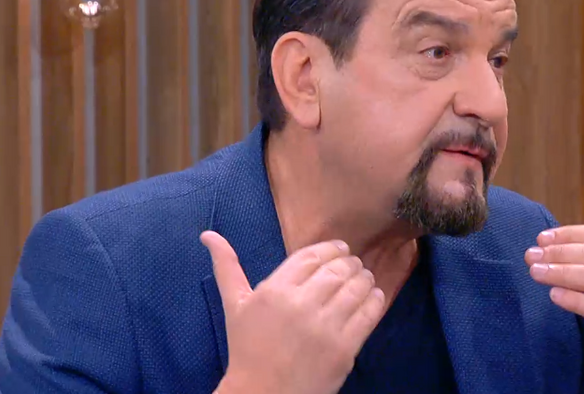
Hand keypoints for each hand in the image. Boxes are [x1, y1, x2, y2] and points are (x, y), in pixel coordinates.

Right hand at [201, 231, 385, 393]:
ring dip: (365, 278)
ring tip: (365, 277)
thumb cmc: (247, 349)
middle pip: (337, 270)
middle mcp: (301, 305)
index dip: (331, 249)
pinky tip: (373, 296)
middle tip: (354, 264)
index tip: (341, 249)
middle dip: (350, 263)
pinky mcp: (344, 349)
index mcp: (274, 291)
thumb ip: (227, 267)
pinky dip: (375, 300)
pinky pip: (368, 314)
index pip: (312, 256)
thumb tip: (208, 234)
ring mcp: (325, 327)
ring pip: (356, 288)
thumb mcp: (234, 306)